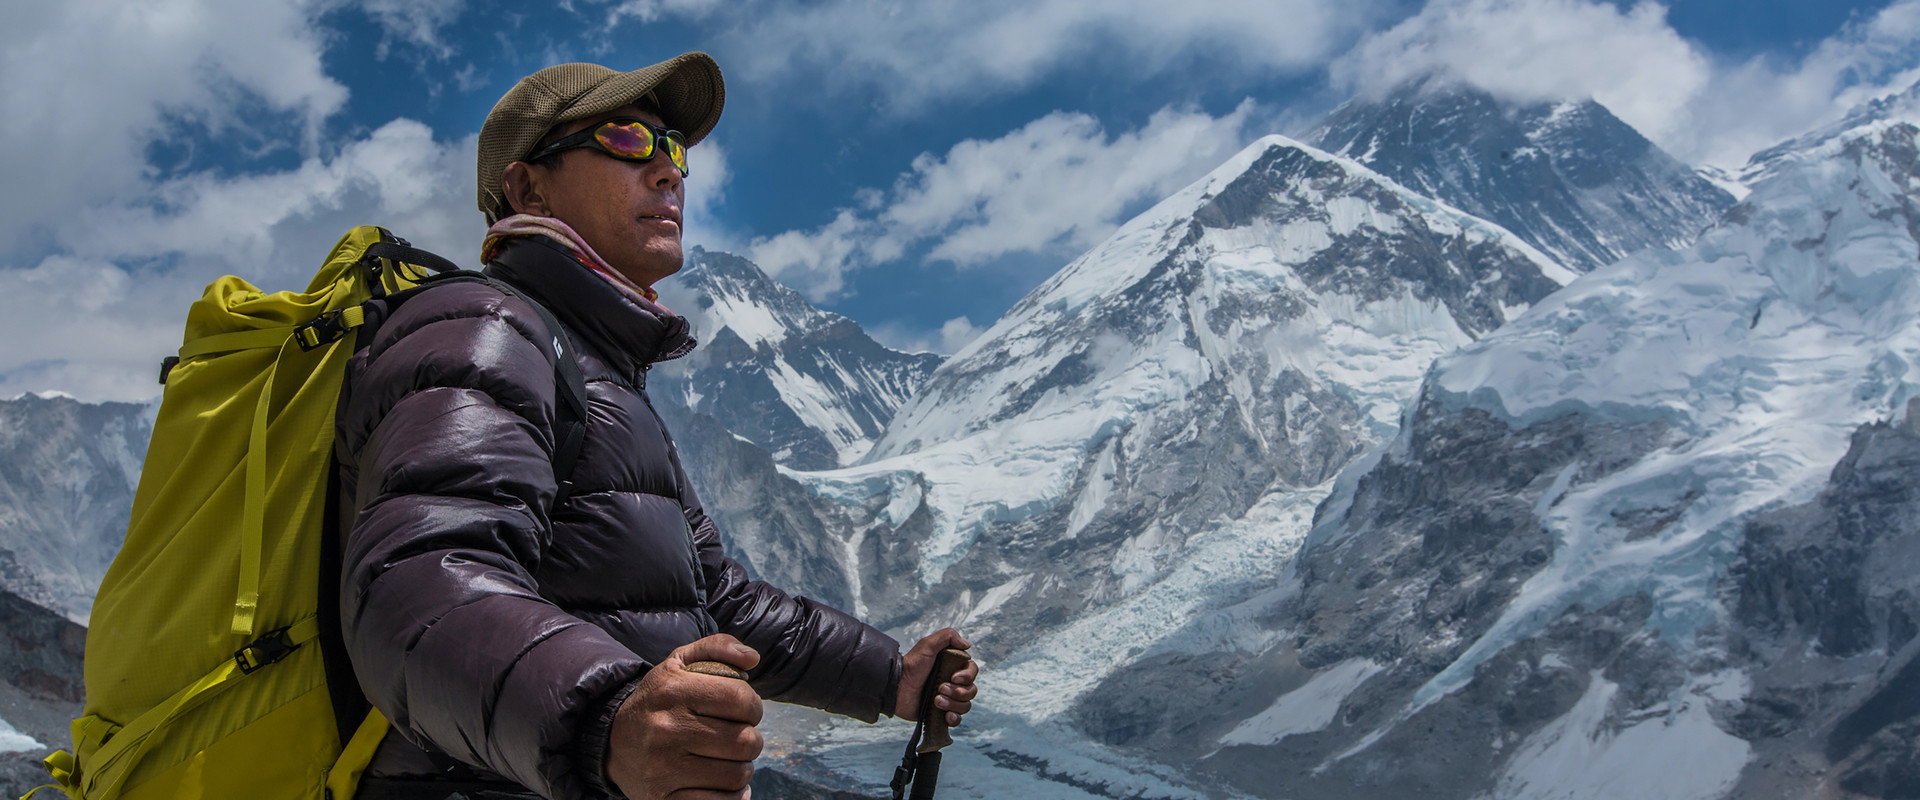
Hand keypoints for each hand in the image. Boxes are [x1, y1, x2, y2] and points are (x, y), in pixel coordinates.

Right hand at [606, 634, 763, 799]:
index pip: (741, 699)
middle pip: (745, 741)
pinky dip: (731, 796)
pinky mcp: (661, 798)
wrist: (612, 740)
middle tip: (737, 736)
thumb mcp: (679, 662)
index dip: (753, 706)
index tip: (744, 711)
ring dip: (742, 768)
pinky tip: (722, 783)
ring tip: (728, 758)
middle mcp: (666, 729)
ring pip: (737, 775)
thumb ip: (718, 647)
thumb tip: (753, 658)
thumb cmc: (659, 699)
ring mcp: (663, 768)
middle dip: (750, 739)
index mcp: (673, 690)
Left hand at [893, 628, 979, 726]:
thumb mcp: (927, 645)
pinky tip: (946, 716)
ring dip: (953, 704)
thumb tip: (968, 644)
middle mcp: (952, 683)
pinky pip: (957, 719)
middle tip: (940, 688)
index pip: (972, 671)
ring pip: (965, 705)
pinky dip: (954, 719)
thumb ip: (948, 636)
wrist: (896, 687)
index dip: (967, 676)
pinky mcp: (940, 713)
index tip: (954, 677)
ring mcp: (947, 699)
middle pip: (971, 690)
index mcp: (952, 667)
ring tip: (936, 700)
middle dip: (958, 692)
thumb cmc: (910, 665)